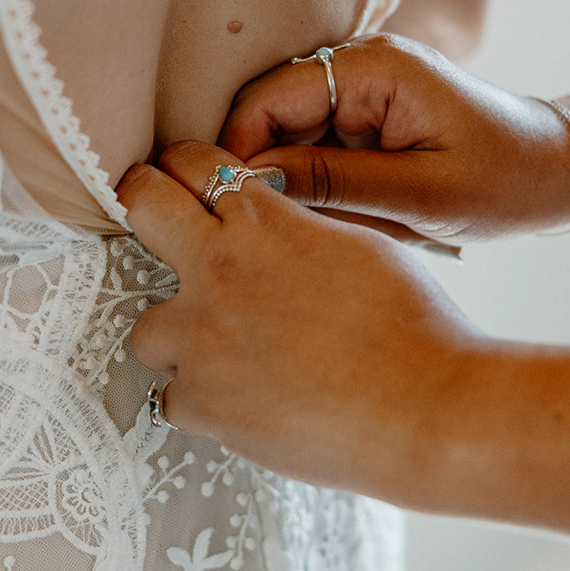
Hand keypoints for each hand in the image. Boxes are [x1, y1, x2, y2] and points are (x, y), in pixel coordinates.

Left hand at [116, 140, 485, 500]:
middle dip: (146, 203)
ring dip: (179, 338)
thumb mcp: (358, 247)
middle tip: (156, 221)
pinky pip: (174, 398)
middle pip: (143, 205)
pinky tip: (246, 405)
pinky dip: (204, 402)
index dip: (185, 167)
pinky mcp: (201, 403)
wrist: (426, 408)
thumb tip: (273, 227)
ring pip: (147, 329)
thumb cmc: (412, 327)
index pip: (192, 162)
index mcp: (262, 223)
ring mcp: (201, 340)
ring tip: (224, 355)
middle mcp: (218, 271)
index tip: (183, 179)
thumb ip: (297, 231)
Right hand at [219, 33, 569, 243]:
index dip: (239, 153)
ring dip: (298, 182)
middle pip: (269, 115)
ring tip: (338, 223)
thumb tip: (252, 180)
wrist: (557, 171)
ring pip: (288, 135)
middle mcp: (358, 64)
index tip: (236, 211)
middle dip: (268, 172)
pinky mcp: (365, 112)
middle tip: (286, 230)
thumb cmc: (504, 182)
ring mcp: (360, 86)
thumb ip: (334, 182)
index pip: (266, 100)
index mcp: (373, 69)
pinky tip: (352, 214)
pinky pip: (315, 145)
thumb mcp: (421, 194)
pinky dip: (320, 183)